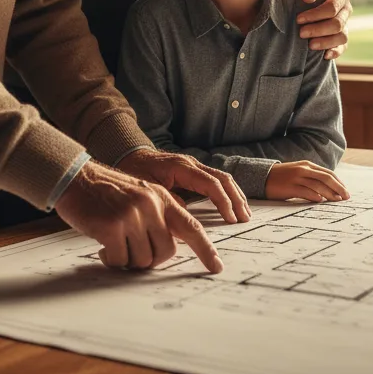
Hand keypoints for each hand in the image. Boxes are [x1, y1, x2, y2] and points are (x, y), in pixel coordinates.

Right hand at [55, 160, 223, 272]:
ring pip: (142, 260)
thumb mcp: (140, 197)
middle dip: (150, 259)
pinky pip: (120, 260)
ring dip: (127, 259)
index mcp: (162, 197)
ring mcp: (132, 215)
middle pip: (166, 253)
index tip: (216, 266)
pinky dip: (111, 259)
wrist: (76, 179)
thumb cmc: (107, 194)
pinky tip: (102, 246)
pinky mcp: (113, 226)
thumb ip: (158, 218)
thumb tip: (169, 251)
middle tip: (132, 250)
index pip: (191, 226)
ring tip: (114, 243)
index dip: (205, 249)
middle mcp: (151, 205)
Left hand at [118, 149, 250, 223]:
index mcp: (182, 167)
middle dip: (236, 198)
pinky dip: (227, 191)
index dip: (223, 201)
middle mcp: (192, 163)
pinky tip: (231, 203)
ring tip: (243, 213)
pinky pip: (215, 179)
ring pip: (223, 177)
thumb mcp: (147, 189)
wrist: (128, 154)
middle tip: (244, 218)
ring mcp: (194, 165)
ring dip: (235, 195)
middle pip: (223, 178)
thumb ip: (166, 200)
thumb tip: (184, 214)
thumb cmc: (135, 172)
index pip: (211, 183)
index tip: (230, 218)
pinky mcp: (193, 170)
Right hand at [265, 161, 349, 202]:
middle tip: (346, 197)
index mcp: (307, 165)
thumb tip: (329, 189)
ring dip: (330, 194)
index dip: (339, 182)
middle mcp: (304, 169)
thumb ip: (312, 177)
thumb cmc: (283, 177)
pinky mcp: (290, 187)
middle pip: (326, 178)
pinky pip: (305, 191)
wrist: (263, 177)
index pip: (328, 173)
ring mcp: (297, 178)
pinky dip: (314, 195)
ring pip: (318, 185)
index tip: (346, 191)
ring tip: (337, 201)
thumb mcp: (299, 172)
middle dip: (338, 188)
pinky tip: (321, 200)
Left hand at [295, 0, 350, 59]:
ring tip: (310, 45)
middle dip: (319, 30)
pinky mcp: (340, 35)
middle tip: (301, 33)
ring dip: (326, 43)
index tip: (299, 19)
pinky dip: (335, 52)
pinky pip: (343, 46)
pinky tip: (324, 56)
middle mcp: (346, 10)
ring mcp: (345, 23)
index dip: (315, 15)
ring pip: (342, 37)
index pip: (331, 8)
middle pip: (337, 24)